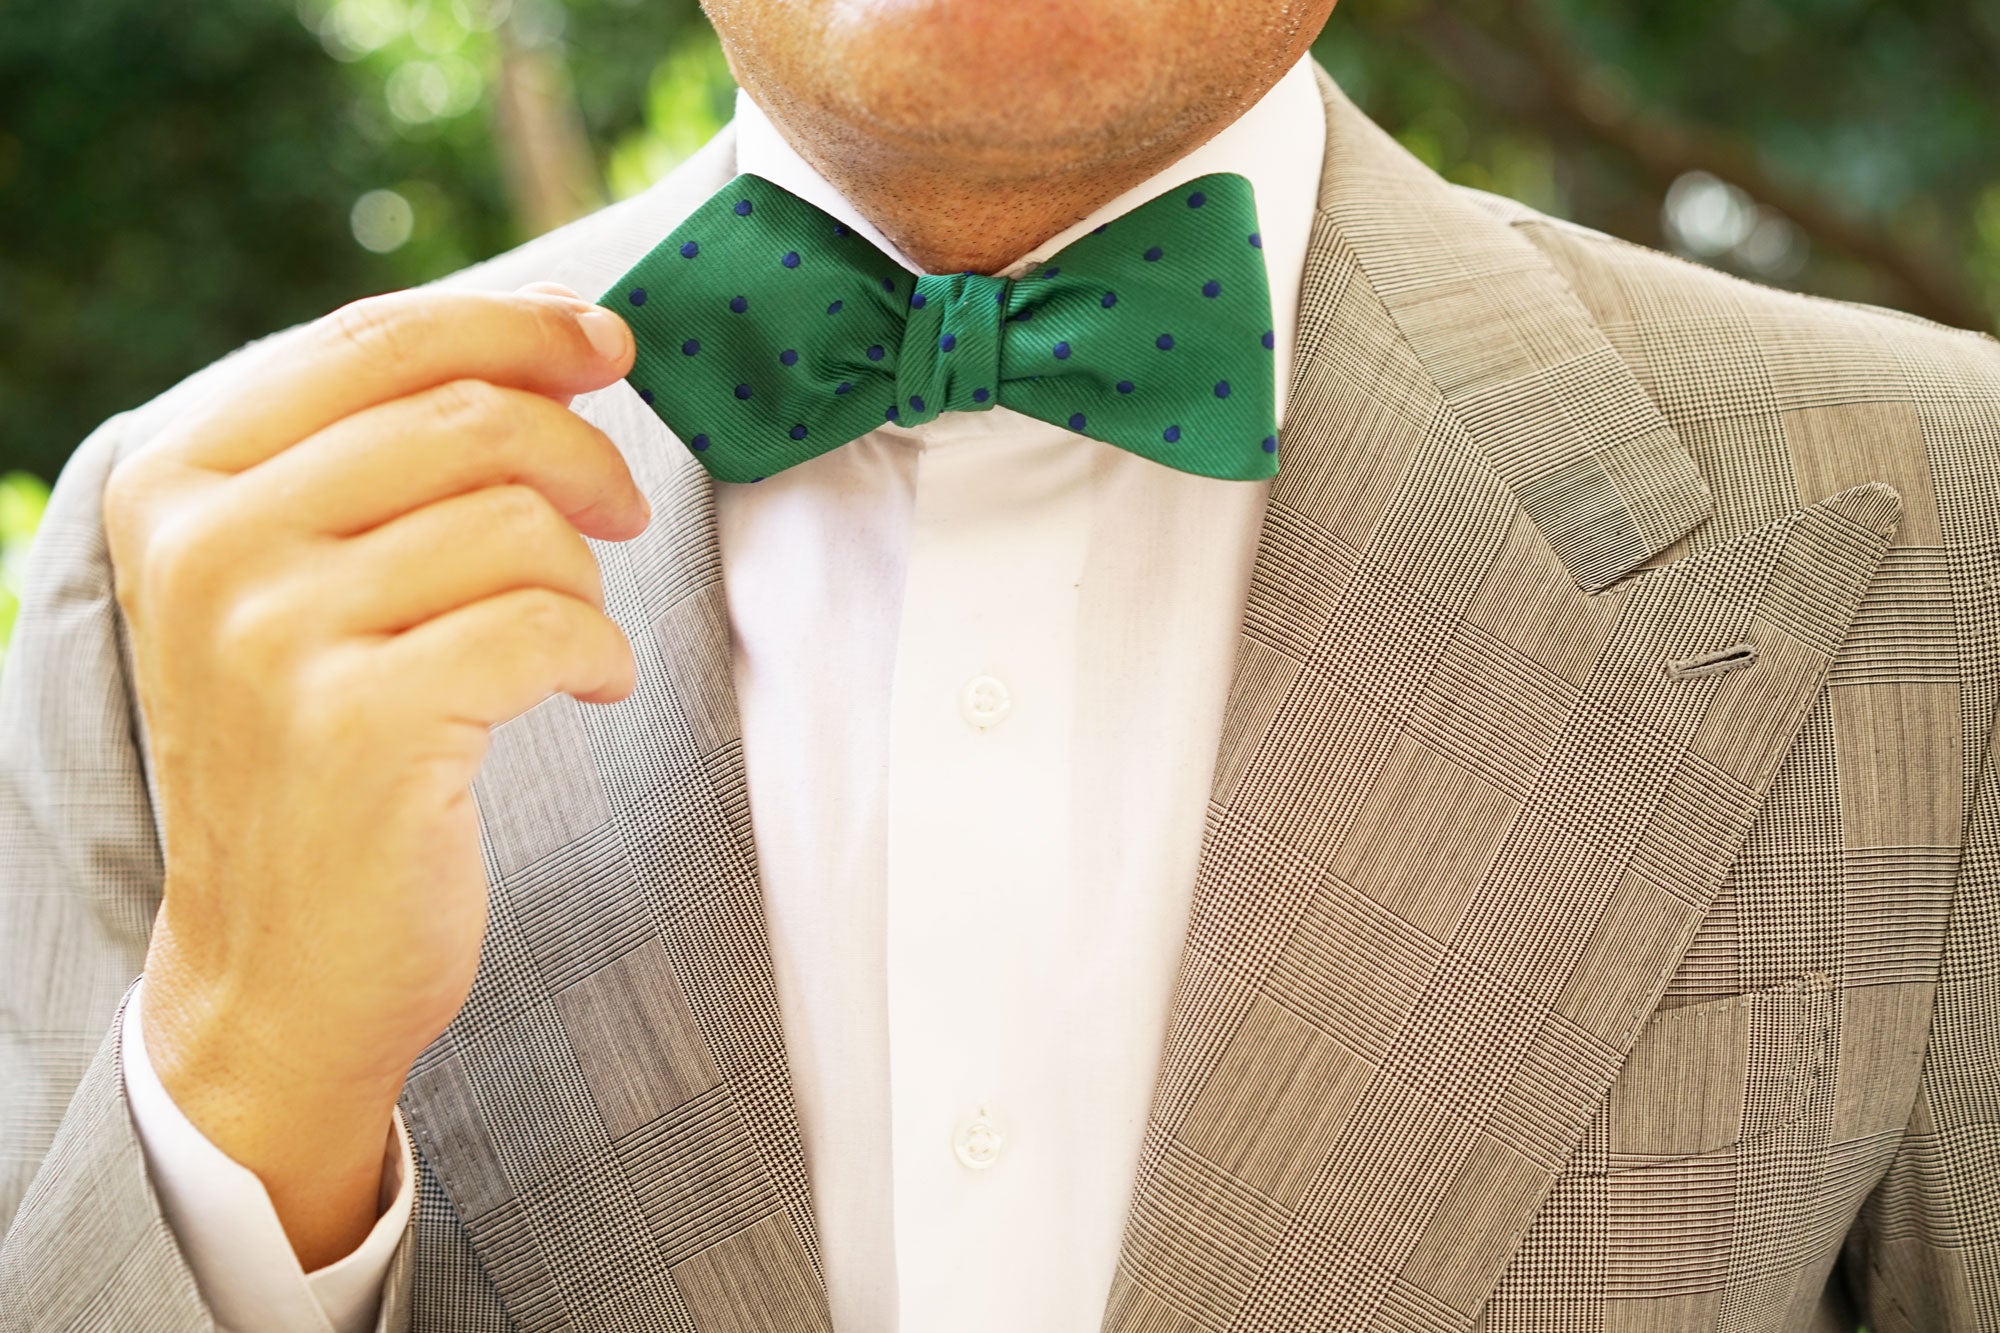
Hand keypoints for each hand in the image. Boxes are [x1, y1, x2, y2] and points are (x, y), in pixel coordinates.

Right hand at [103, 283, 647, 1268]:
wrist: (275, 968)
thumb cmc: (315, 756)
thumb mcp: (293, 584)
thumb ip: (377, 457)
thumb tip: (557, 342)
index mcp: (179, 480)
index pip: (373, 339)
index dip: (514, 325)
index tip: (608, 345)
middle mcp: (209, 544)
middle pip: (466, 415)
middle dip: (581, 452)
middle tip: (621, 508)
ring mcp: (276, 637)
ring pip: (518, 522)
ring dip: (585, 573)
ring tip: (570, 631)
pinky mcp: (364, 726)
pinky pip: (547, 624)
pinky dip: (598, 650)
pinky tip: (587, 684)